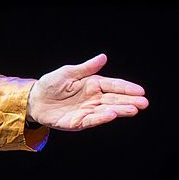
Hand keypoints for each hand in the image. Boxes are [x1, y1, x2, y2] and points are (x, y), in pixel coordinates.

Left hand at [27, 54, 147, 130]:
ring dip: (120, 110)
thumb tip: (103, 57)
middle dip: (129, 101)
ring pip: (106, 110)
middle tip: (144, 103)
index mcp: (92, 84)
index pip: (113, 85)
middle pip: (114, 99)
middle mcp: (92, 98)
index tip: (141, 91)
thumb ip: (86, 68)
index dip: (127, 88)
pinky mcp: (77, 122)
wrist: (34, 100)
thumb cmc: (51, 84)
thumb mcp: (67, 73)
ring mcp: (86, 111)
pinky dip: (101, 118)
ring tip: (133, 110)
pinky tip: (112, 115)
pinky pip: (91, 120)